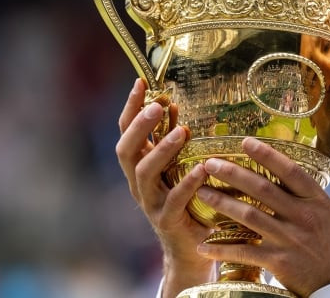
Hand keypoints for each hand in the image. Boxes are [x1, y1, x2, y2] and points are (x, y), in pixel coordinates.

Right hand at [116, 78, 215, 296]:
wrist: (190, 247)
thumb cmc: (186, 200)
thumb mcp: (177, 167)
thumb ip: (172, 138)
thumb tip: (174, 104)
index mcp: (138, 165)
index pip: (126, 131)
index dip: (130, 107)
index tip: (141, 82)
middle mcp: (138, 183)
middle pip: (126, 150)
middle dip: (139, 126)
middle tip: (157, 105)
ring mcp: (150, 203)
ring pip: (145, 174)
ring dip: (162, 150)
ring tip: (182, 132)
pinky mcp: (167, 221)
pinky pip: (174, 201)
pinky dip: (187, 184)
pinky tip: (202, 169)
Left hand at [195, 137, 329, 296]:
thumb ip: (310, 198)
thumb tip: (289, 177)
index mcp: (318, 201)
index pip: (290, 171)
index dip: (267, 154)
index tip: (245, 142)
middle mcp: (303, 216)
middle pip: (262, 188)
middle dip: (233, 173)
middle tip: (210, 164)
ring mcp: (290, 238)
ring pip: (248, 215)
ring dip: (222, 203)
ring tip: (202, 193)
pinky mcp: (279, 262)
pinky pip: (244, 251)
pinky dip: (222, 248)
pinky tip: (205, 244)